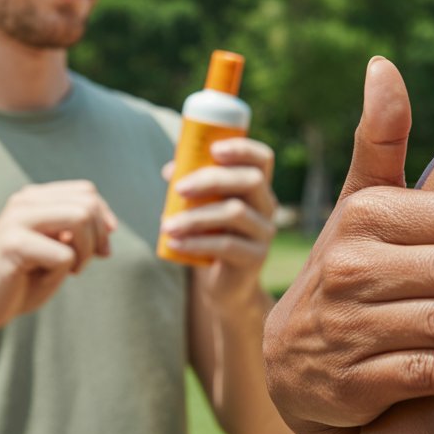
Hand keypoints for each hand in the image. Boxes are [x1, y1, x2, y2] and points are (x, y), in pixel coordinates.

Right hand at [0, 180, 117, 351]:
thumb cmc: (17, 282)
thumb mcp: (54, 252)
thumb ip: (78, 234)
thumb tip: (110, 227)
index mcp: (33, 198)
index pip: (86, 191)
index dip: (103, 219)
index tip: (102, 249)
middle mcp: (24, 201)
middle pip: (88, 203)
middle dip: (98, 237)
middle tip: (83, 264)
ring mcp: (17, 219)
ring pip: (80, 218)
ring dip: (85, 252)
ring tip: (69, 270)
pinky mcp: (13, 244)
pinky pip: (65, 254)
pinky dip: (62, 274)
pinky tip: (40, 281)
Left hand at [159, 138, 276, 310]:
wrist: (223, 284)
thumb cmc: (210, 234)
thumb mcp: (200, 206)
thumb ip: (189, 184)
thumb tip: (171, 170)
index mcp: (256, 187)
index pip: (262, 159)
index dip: (242, 148)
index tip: (213, 149)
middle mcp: (267, 206)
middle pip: (250, 181)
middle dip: (212, 179)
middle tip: (178, 188)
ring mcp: (264, 233)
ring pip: (235, 213)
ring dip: (195, 216)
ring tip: (166, 225)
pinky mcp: (255, 258)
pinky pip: (226, 245)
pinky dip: (196, 242)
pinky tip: (174, 243)